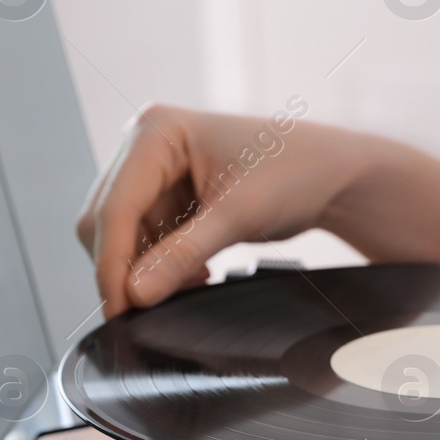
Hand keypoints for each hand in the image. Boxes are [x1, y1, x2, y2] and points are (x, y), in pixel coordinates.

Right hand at [76, 104, 439, 317]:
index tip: (119, 309)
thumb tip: (134, 294)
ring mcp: (154, 167)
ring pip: (123, 234)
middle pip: (106, 221)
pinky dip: (163, 262)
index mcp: (157, 130)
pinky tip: (198, 272)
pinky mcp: (168, 190)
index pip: (113, 207)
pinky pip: (145, 237)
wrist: (333, 174)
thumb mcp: (239, 217)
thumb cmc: (297, 174)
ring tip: (198, 278)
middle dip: (129, 266)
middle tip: (156, 306)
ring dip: (149, 267)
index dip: (112, 263)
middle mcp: (146, 143)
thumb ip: (182, 255)